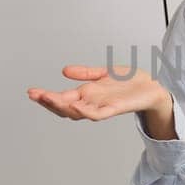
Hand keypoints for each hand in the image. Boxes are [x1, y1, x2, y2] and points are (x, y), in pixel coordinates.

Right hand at [26, 65, 169, 121]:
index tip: (32, 92)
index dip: (46, 96)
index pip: (62, 99)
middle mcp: (91, 103)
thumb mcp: (103, 74)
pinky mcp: (115, 108)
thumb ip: (85, 73)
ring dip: (62, 106)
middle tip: (34, 95)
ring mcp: (102, 107)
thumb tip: (64, 71)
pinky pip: (98, 114)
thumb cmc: (129, 83)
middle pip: (65, 107)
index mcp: (87, 95)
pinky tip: (75, 106)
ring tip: (48, 98)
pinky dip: (85, 111)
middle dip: (48, 102)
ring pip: (78, 112)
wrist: (152, 88)